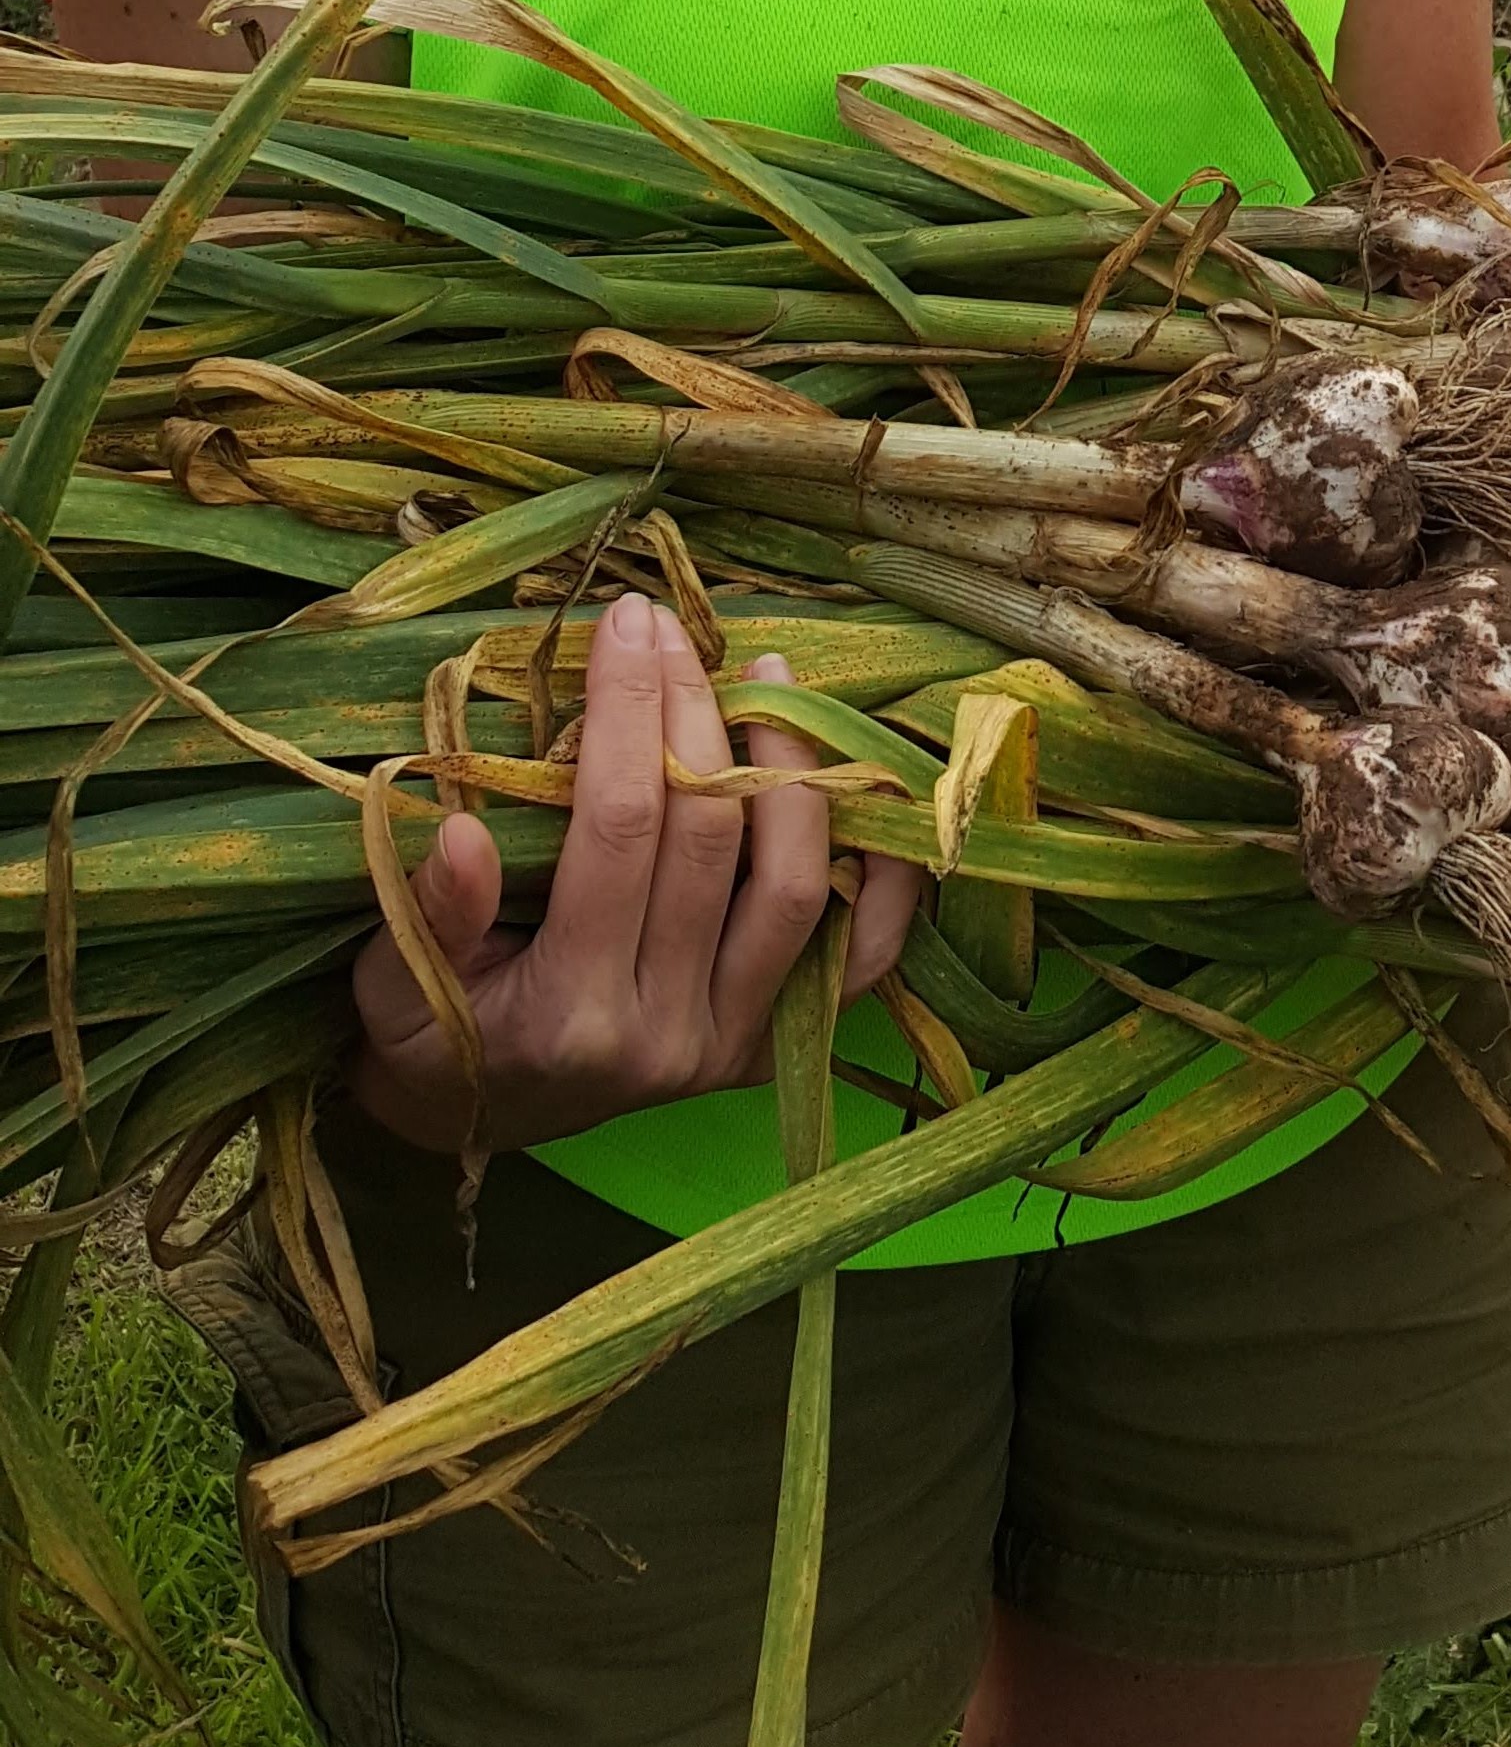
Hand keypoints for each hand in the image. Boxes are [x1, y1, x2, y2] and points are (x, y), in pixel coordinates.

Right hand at [349, 594, 923, 1157]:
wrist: (471, 1124)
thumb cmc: (425, 1040)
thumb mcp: (388, 986)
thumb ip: (428, 912)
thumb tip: (460, 830)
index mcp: (568, 1013)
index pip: (618, 830)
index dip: (628, 714)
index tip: (624, 622)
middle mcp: (666, 1035)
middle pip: (710, 841)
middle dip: (695, 714)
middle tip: (675, 630)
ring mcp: (730, 1045)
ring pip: (797, 887)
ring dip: (791, 768)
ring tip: (765, 676)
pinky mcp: (770, 1048)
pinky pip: (858, 961)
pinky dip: (886, 880)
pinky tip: (876, 792)